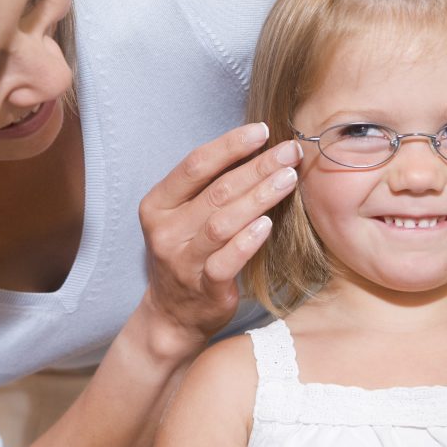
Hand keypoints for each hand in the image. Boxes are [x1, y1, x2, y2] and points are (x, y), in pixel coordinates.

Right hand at [138, 123, 301, 356]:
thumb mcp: (184, 217)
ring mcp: (182, 261)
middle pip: (216, 191)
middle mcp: (165, 231)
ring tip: (288, 179)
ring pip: (223, 223)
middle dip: (257, 167)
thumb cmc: (187, 254)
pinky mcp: (203, 288)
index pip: (195, 165)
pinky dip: (247, 241)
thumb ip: (209, 187)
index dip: (230, 145)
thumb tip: (257, 148)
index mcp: (157, 205)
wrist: (173, 315)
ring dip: (259, 197)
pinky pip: (226, 262)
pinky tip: (268, 224)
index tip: (262, 131)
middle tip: (289, 152)